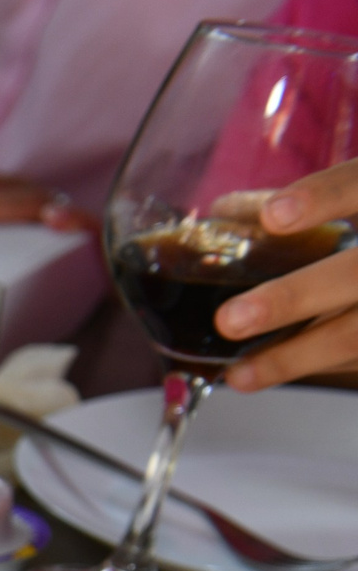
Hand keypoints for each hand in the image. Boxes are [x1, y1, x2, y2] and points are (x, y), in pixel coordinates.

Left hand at [218, 159, 357, 391]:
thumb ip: (309, 200)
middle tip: (230, 320)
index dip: (325, 196)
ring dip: (293, 357)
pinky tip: (263, 373)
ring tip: (239, 373)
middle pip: (353, 274)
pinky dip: (310, 364)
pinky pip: (355, 358)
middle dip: (292, 299)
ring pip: (353, 335)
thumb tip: (226, 211)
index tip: (273, 215)